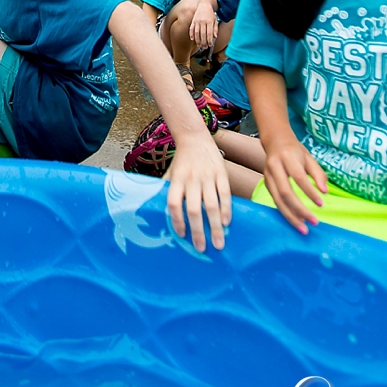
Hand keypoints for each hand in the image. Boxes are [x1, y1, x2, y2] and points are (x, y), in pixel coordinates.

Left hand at [165, 132, 231, 251]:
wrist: (195, 137)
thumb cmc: (181, 161)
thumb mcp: (170, 173)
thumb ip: (167, 191)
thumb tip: (159, 213)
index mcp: (176, 180)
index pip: (174, 204)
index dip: (177, 221)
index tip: (182, 235)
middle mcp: (191, 179)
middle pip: (194, 209)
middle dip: (198, 231)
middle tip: (201, 248)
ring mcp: (208, 176)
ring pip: (212, 205)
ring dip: (215, 226)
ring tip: (219, 242)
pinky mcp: (221, 173)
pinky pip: (225, 194)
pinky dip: (226, 209)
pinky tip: (226, 222)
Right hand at [190, 2, 217, 51]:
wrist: (204, 5)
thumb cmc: (211, 14)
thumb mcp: (215, 20)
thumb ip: (215, 29)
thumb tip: (215, 37)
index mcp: (209, 21)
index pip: (209, 33)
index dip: (209, 40)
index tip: (210, 45)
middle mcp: (203, 21)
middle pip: (203, 33)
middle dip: (203, 41)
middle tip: (204, 47)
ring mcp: (197, 21)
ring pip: (196, 32)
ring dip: (197, 40)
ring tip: (199, 45)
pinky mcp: (193, 20)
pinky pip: (191, 28)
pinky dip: (191, 34)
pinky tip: (192, 39)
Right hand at [262, 134, 327, 232]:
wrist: (275, 142)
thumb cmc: (295, 152)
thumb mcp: (309, 158)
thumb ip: (318, 174)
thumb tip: (325, 192)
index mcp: (287, 157)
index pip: (299, 177)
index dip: (310, 191)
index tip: (321, 204)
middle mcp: (274, 167)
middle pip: (286, 192)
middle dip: (300, 209)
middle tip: (314, 221)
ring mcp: (267, 176)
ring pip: (278, 200)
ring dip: (291, 216)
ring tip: (304, 228)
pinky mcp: (266, 184)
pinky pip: (275, 201)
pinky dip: (285, 212)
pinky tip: (296, 220)